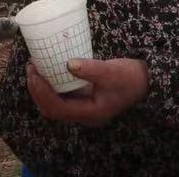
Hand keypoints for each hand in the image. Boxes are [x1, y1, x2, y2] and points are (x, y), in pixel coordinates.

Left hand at [26, 56, 148, 126]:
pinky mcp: (84, 99)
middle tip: (31, 69)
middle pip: (52, 109)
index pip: (57, 108)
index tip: (35, 73)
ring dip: (42, 89)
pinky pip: (62, 96)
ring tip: (35, 68)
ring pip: (55, 104)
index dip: (42, 92)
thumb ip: (90, 69)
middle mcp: (84, 114)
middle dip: (37, 91)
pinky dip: (51, 85)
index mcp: (90, 113)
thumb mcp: (112, 71)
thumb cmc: (131, 77)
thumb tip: (68, 64)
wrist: (147, 81)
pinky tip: (49, 70)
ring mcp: (84, 108)